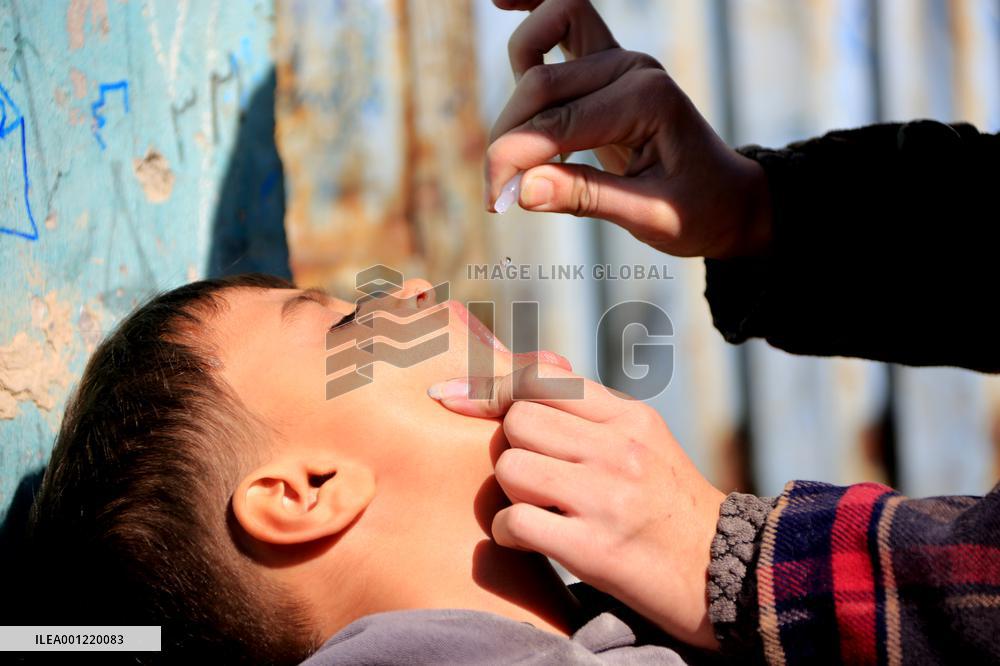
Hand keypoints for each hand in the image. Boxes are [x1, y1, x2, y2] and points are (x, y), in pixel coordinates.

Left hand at [428, 363, 725, 648]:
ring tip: (538, 508)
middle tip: (536, 477)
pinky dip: (508, 532)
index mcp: (629, 417)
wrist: (726, 573)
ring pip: (511, 467)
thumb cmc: (669, 506)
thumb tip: (535, 368)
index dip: (490, 388)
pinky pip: (514, 520)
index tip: (452, 398)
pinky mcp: (594, 547)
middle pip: (518, 421)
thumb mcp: (643, 442)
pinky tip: (528, 539)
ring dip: (510, 492)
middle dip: (513, 449)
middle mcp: (619, 448)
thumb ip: (590, 410)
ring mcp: (607, 496)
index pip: (542, 380)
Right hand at [487, 0, 771, 258]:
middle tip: (498, 195)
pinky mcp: (605, 65)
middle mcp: (631, 67)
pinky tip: (499, 1)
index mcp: (648, 99)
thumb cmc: (697, 210)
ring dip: (513, 94)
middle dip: (507, 138)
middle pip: (539, 84)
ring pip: (538, 44)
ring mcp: (617, 60)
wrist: (726, 200)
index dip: (514, 161)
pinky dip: (530, 10)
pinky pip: (563, 19)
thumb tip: (520, 192)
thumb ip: (583, 198)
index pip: (556, 123)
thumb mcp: (648, 217)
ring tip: (510, 152)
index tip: (495, 203)